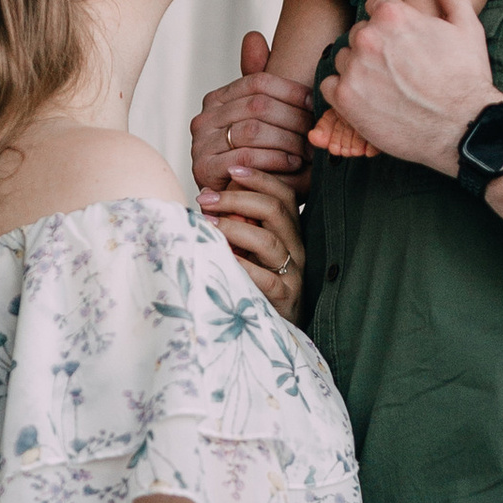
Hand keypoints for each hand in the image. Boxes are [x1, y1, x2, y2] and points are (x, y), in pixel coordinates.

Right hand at [195, 34, 317, 194]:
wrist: (243, 206)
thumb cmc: (260, 160)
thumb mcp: (266, 121)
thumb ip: (263, 84)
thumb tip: (253, 36)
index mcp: (217, 99)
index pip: (258, 82)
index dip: (292, 90)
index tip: (316, 103)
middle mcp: (203, 117)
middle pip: (258, 105)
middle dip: (294, 118)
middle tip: (318, 129)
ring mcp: (200, 143)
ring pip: (253, 130)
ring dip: (287, 139)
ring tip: (309, 149)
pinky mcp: (203, 169)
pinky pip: (245, 157)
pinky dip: (274, 159)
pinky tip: (293, 164)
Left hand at [204, 167, 305, 318]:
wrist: (275, 332)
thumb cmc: (256, 286)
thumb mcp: (250, 251)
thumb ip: (238, 225)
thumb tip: (209, 196)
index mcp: (290, 233)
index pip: (284, 194)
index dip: (260, 178)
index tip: (231, 169)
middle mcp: (296, 249)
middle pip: (275, 210)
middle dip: (238, 198)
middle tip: (206, 199)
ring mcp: (293, 274)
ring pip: (269, 241)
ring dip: (234, 227)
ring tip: (207, 224)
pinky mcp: (286, 299)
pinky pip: (266, 278)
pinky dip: (242, 265)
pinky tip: (221, 257)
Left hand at [317, 0, 502, 171]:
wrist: (464, 127)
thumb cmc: (467, 77)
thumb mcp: (465, 24)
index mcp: (392, 15)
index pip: (375, 4)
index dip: (391, 23)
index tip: (404, 43)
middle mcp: (368, 37)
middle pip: (358, 32)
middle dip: (374, 47)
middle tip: (399, 69)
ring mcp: (354, 69)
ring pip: (343, 58)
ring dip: (358, 69)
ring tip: (386, 87)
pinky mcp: (345, 100)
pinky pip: (329, 86)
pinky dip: (344, 93)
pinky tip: (369, 100)